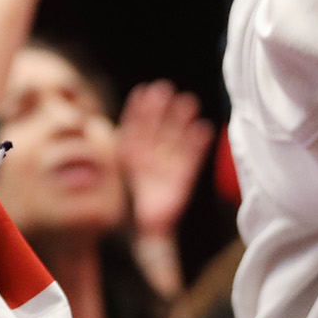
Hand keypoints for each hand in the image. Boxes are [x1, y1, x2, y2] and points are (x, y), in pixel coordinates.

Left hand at [115, 80, 213, 240]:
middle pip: (156, 126)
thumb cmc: (131, 211)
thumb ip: (118, 164)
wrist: (147, 229)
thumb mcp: (119, 183)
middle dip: (161, 109)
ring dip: (181, 119)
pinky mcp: (184, 174)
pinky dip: (198, 143)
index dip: (139, 110)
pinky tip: (203, 129)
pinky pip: (192, 155)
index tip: (143, 92)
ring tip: (188, 102)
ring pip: (175, 136)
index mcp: (132, 155)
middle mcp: (150, 155)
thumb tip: (113, 146)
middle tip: (166, 89)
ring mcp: (167, 162)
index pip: (135, 127)